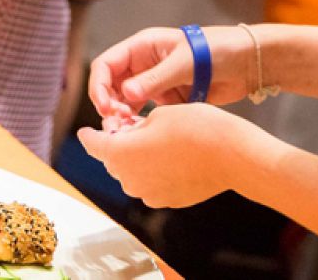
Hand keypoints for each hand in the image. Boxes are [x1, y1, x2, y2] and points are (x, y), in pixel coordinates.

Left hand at [77, 104, 257, 207]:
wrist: (232, 156)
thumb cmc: (196, 128)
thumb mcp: (159, 115)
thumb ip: (135, 128)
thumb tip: (128, 135)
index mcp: (122, 153)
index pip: (94, 145)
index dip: (89, 136)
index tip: (85, 132)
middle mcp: (130, 179)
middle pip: (113, 161)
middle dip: (117, 145)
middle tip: (132, 127)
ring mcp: (149, 194)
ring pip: (132, 174)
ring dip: (136, 160)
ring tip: (155, 141)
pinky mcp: (167, 201)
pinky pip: (151, 185)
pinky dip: (153, 172)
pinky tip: (171, 157)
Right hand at [88, 25, 255, 124]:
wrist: (247, 63)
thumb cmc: (217, 50)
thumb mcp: (185, 63)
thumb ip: (155, 79)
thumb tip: (126, 94)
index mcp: (142, 47)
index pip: (106, 65)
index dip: (99, 85)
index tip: (106, 107)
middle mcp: (143, 65)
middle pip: (110, 85)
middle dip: (108, 104)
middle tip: (116, 124)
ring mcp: (154, 83)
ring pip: (124, 101)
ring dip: (121, 116)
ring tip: (126, 132)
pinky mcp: (166, 98)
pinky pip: (143, 112)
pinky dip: (137, 122)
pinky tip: (140, 132)